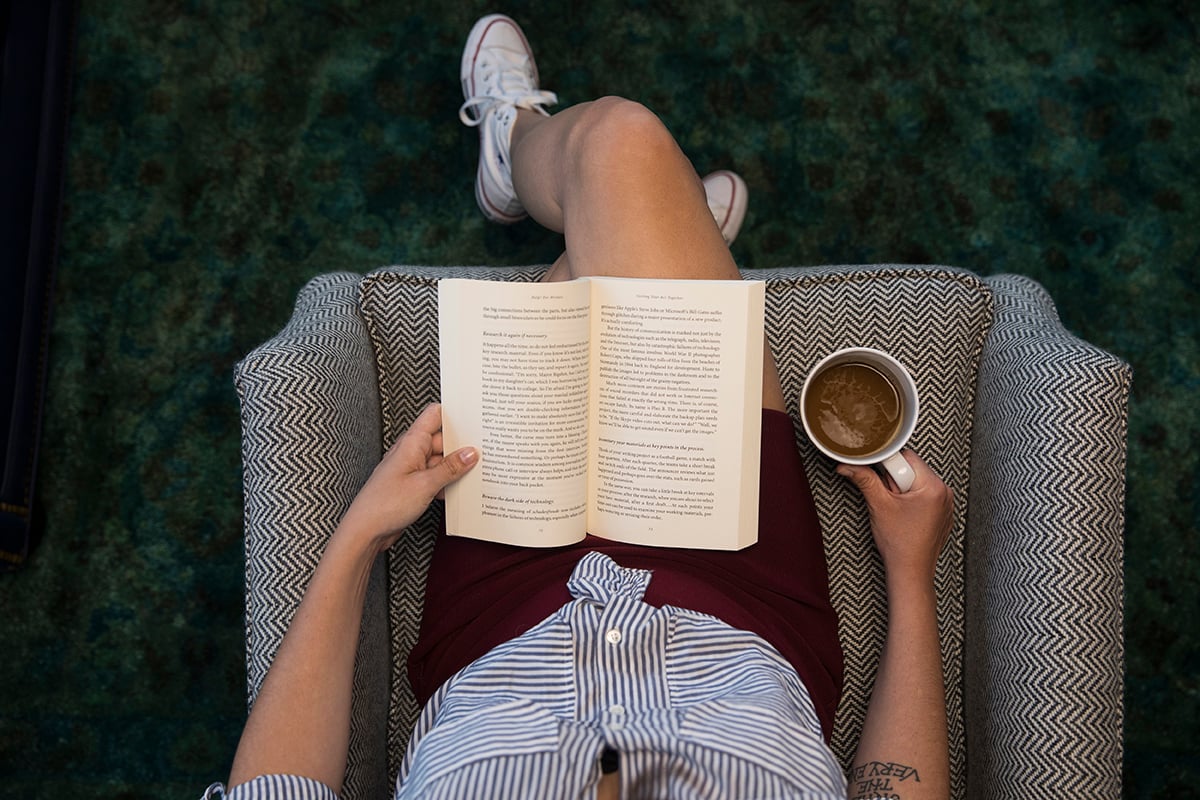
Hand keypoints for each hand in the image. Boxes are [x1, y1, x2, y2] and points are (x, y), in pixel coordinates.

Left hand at [336, 403, 477, 553]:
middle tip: (483, 453)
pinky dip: (447, 482)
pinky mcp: (413, 485)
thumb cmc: (385, 504)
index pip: (434, 415)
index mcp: (412, 442)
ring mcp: (412, 469)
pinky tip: (457, 491)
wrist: (365, 531)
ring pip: (440, 460)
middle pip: (442, 440)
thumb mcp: (425, 484)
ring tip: (474, 473)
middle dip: (461, 446)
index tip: (475, 419)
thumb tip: (470, 453)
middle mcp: (411, 452)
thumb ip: (450, 468)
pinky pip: (435, 477)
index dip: (454, 414)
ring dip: (455, 467)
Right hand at [837, 451, 953, 587]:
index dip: (888, 465)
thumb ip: (864, 479)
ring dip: (902, 490)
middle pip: (912, 469)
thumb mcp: (879, 505)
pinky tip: (904, 515)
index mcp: (933, 487)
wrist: (911, 571)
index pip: (907, 457)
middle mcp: (945, 492)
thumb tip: (849, 465)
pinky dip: (911, 500)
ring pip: (916, 482)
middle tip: (888, 499)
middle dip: (895, 480)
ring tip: (897, 509)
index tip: (879, 478)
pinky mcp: (942, 512)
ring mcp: (946, 503)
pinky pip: (924, 495)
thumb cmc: (899, 544)